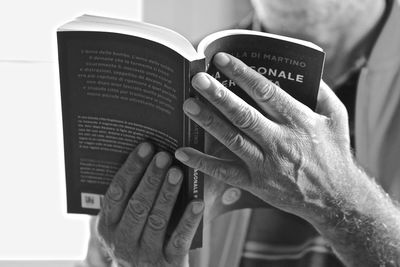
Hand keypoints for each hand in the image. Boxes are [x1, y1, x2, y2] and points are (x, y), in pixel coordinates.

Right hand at [97, 142, 203, 266]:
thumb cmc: (138, 238)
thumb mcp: (125, 222)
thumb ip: (131, 197)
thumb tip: (151, 157)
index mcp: (107, 225)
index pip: (117, 192)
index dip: (131, 168)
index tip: (145, 146)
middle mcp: (121, 241)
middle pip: (137, 205)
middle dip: (151, 178)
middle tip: (164, 156)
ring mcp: (144, 255)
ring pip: (156, 220)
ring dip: (167, 194)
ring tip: (177, 172)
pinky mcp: (167, 264)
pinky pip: (179, 240)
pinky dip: (188, 220)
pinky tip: (197, 203)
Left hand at [175, 52, 353, 220]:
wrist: (337, 198)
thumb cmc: (335, 153)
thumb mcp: (337, 118)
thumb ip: (322, 93)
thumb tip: (304, 72)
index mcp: (299, 121)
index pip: (266, 92)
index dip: (242, 74)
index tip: (221, 59)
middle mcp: (281, 141)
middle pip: (244, 115)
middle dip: (219, 96)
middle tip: (197, 79)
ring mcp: (267, 165)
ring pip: (232, 140)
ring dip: (208, 122)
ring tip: (188, 105)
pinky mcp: (257, 184)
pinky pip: (226, 172)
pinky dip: (203, 163)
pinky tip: (183, 151)